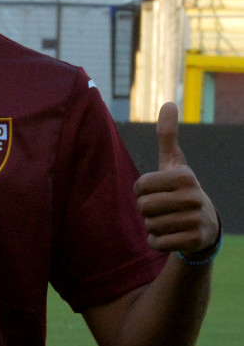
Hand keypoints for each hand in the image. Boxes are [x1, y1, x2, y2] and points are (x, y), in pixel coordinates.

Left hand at [134, 102, 219, 257]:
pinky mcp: (193, 241)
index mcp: (185, 176)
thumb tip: (169, 102)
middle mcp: (193, 197)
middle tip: (162, 208)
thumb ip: (167, 134)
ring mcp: (196, 220)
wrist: (205, 225)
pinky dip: (156, 241)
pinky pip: (156, 242)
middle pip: (143, 207)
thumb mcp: (174, 162)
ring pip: (149, 225)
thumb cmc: (180, 188)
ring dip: (152, 225)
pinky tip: (170, 235)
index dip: (141, 191)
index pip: (140, 186)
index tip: (156, 191)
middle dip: (146, 210)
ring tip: (168, 220)